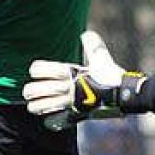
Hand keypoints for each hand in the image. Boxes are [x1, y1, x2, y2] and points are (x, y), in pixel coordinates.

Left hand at [24, 31, 144, 129]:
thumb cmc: (112, 77)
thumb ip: (93, 46)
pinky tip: (48, 116)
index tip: (37, 72)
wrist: (123, 96)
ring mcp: (68, 103)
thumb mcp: (102, 58)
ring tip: (35, 104)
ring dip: (35, 105)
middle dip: (30, 90)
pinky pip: (54, 120)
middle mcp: (65, 88)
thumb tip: (87, 34)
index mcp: (68, 72)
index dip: (36, 70)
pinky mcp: (74, 115)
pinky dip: (49, 119)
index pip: (39, 69)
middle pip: (34, 90)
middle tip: (31, 91)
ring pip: (39, 106)